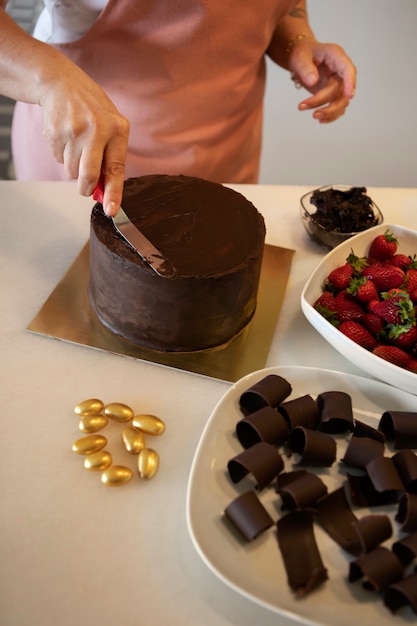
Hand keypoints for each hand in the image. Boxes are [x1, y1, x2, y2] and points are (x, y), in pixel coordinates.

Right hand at [38, 58, 128, 214]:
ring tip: (77, 144)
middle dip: (86, 187)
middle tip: (85, 189)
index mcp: (116, 128)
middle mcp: (96, 129)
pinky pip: (59, 160)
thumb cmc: (92, 109)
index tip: (111, 210)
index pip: (116, 169)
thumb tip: (103, 193)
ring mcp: (74, 131)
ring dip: (74, 167)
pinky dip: (62, 155)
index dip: (113, 193)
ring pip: (72, 171)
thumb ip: (110, 158)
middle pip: (89, 175)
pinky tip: (66, 136)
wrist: (61, 83)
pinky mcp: (55, 133)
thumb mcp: (110, 127)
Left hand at [289, 41, 356, 122]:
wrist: (301, 59)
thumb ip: (305, 68)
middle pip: (339, 90)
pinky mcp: (334, 94)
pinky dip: (330, 116)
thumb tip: (313, 82)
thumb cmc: (302, 54)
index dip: (351, 82)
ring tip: (313, 116)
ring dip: (329, 112)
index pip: (348, 69)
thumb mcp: (300, 57)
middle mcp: (340, 71)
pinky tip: (320, 120)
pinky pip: (337, 108)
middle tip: (302, 106)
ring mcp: (339, 84)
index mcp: (336, 56)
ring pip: (341, 102)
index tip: (349, 95)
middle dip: (322, 100)